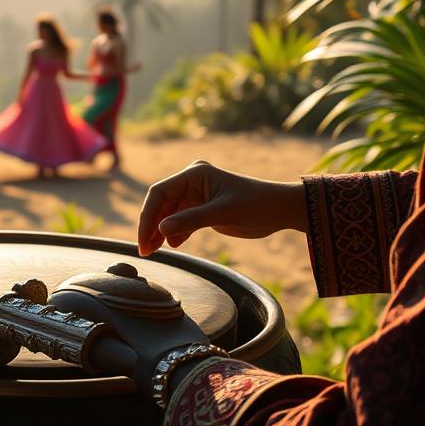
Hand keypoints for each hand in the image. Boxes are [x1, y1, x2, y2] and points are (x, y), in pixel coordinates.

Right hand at [137, 160, 306, 255]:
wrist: (280, 210)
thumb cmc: (255, 204)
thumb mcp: (223, 213)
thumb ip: (191, 220)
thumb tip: (160, 230)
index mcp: (194, 174)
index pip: (159, 192)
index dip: (147, 216)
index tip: (144, 239)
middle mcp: (192, 182)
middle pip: (161, 204)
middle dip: (151, 226)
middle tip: (145, 251)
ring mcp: (197, 195)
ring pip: (169, 213)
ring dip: (160, 231)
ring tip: (154, 251)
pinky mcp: (203, 209)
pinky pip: (181, 220)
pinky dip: (175, 233)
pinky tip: (175, 245)